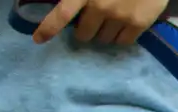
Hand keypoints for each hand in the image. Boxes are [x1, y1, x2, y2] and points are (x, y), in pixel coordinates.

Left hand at [32, 0, 171, 46]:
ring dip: (104, 33)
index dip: (48, 29)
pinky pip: (123, 42)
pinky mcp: (138, 23)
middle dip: (86, 30)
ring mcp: (120, 16)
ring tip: (111, 21)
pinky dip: (120, 37)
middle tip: (92, 22)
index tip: (38, 39)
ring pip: (104, 39)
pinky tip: (124, 24)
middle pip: (84, 34)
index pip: (62, 14)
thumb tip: (64, 2)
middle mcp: (100, 6)